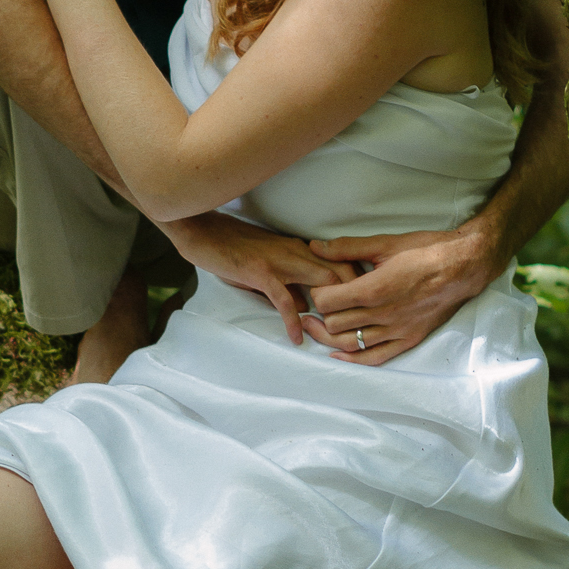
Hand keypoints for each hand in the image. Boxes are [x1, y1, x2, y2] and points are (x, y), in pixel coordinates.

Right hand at [168, 213, 358, 344]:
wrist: (202, 230)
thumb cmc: (232, 247)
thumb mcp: (268, 263)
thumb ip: (290, 283)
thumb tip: (308, 307)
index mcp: (299, 248)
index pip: (340, 262)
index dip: (358, 283)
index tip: (367, 304)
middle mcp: (296, 251)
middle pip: (341, 271)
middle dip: (357, 297)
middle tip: (361, 324)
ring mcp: (280, 261)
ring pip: (322, 282)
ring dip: (333, 309)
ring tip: (336, 335)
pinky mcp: (260, 273)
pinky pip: (285, 300)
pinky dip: (294, 321)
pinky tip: (297, 338)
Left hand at [301, 221, 502, 363]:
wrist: (463, 266)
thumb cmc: (425, 251)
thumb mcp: (384, 243)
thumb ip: (346, 247)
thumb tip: (315, 246)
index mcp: (373, 289)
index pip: (326, 301)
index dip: (317, 293)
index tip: (321, 286)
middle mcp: (382, 314)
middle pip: (334, 324)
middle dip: (321, 314)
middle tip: (320, 304)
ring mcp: (396, 331)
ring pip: (349, 344)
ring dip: (329, 336)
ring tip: (318, 326)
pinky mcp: (408, 339)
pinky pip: (374, 358)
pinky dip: (352, 359)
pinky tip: (337, 354)